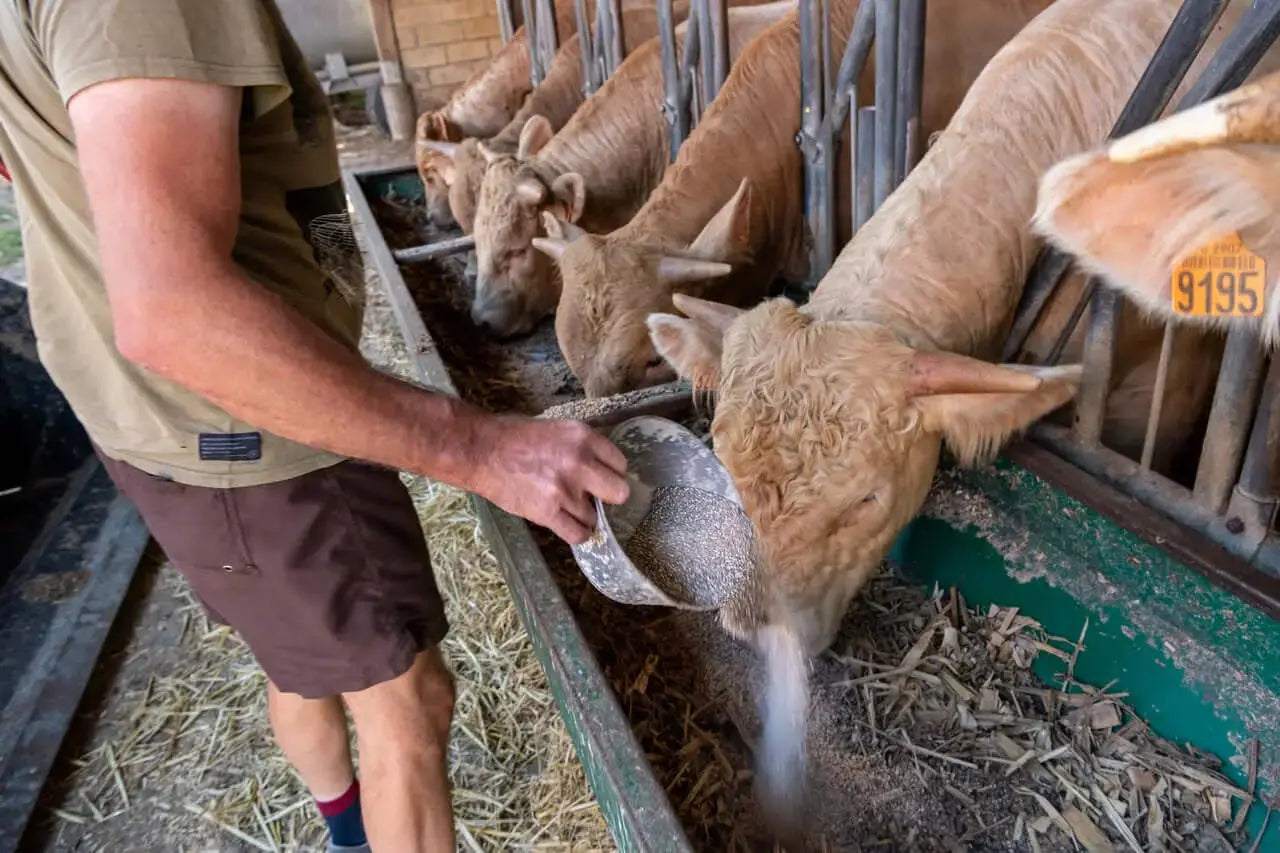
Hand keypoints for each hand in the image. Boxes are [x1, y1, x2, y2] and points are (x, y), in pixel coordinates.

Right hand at [472, 416, 629, 543]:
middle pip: (619, 493)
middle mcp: (579, 463)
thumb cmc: (515, 436)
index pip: (620, 464)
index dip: (610, 472)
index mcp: (584, 437)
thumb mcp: (558, 429)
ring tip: (565, 506)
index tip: (600, 477)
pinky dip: (575, 533)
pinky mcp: (548, 512)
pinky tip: (566, 524)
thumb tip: (601, 466)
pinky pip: (577, 534)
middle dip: (607, 496)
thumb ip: (582, 446)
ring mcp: (564, 490)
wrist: (482, 450)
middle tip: (592, 495)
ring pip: (594, 516)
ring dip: (583, 514)